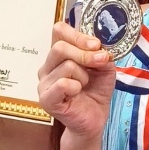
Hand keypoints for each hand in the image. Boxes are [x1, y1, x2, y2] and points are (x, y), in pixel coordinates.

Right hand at [38, 21, 116, 145]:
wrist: (94, 119)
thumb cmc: (96, 91)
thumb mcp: (104, 67)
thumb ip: (101, 53)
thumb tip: (98, 47)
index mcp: (59, 54)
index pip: (59, 30)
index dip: (77, 34)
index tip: (96, 45)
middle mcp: (47, 66)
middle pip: (60, 47)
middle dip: (85, 54)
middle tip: (100, 63)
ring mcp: (44, 82)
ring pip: (66, 65)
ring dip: (84, 75)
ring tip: (84, 85)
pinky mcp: (46, 99)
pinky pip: (63, 83)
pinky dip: (76, 87)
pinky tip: (77, 93)